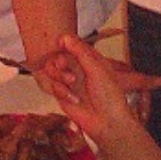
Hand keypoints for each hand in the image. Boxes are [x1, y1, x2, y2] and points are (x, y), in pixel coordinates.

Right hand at [41, 35, 160, 146]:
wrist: (107, 122)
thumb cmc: (109, 94)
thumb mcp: (96, 69)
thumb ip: (80, 52)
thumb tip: (65, 37)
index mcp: (89, 58)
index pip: (71, 44)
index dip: (63, 43)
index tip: (59, 44)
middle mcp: (77, 68)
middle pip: (57, 56)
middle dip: (59, 61)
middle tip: (64, 65)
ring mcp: (69, 82)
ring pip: (52, 71)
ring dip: (59, 75)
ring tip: (71, 82)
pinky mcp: (63, 96)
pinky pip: (53, 87)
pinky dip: (62, 92)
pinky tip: (74, 99)